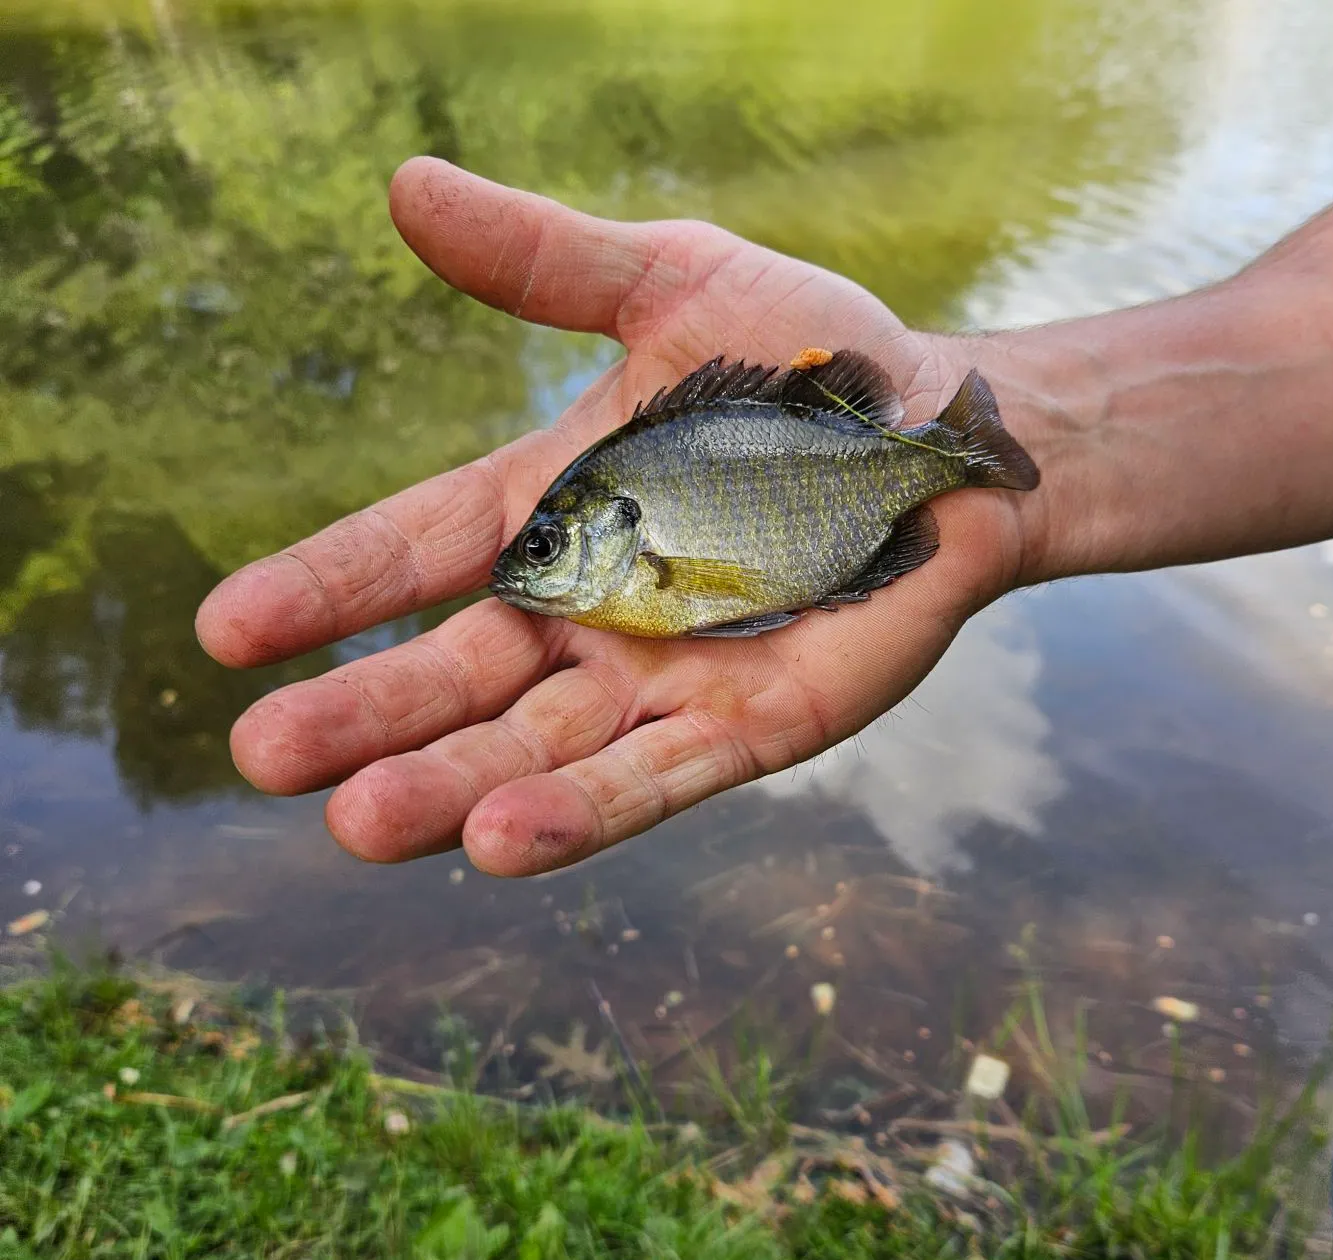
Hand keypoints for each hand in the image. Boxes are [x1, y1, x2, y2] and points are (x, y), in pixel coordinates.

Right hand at [196, 158, 1034, 875]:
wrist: (949, 434)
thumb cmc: (811, 361)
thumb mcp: (675, 285)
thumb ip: (549, 264)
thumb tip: (405, 186)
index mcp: (551, 510)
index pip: (414, 553)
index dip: (325, 589)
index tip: (225, 630)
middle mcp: (588, 609)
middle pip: (458, 676)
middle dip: (366, 716)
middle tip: (267, 757)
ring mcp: (662, 679)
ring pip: (537, 749)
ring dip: (452, 787)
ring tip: (363, 822)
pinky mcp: (746, 729)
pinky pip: (653, 779)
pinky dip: (582, 812)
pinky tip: (500, 843)